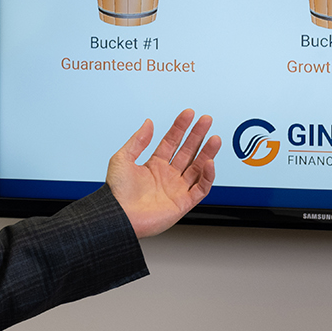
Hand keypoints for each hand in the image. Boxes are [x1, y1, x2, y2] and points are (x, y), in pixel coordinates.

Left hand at [106, 109, 221, 238]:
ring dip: (207, 153)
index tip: (188, 114)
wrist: (118, 216)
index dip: (180, 127)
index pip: (172, 142)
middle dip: (198, 135)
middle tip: (206, 120)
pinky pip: (201, 188)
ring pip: (198, 168)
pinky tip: (209, 163)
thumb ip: (138, 140)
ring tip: (215, 139)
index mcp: (154, 165)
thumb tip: (148, 123)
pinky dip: (207, 177)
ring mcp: (176, 189)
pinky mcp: (183, 203)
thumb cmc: (116, 192)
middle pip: (188, 151)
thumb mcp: (122, 159)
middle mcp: (167, 176)